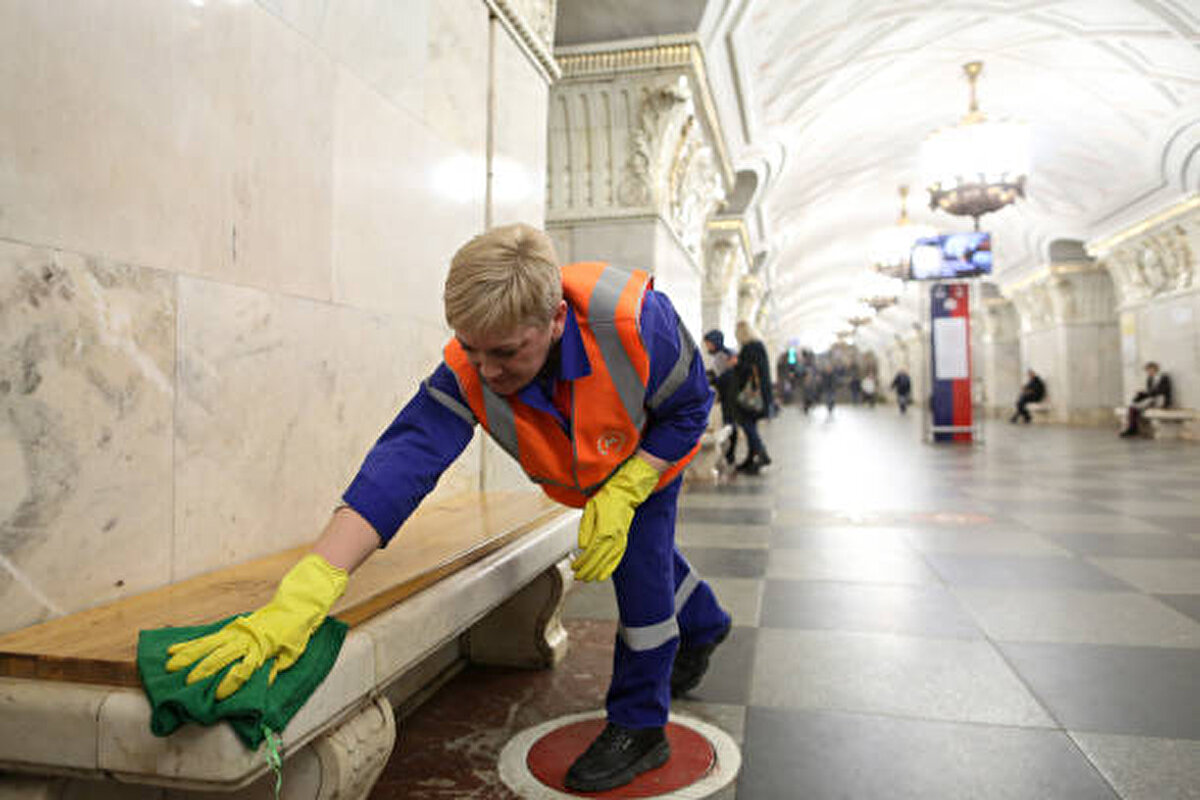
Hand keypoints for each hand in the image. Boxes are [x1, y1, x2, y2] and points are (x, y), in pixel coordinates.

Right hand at [165, 554, 347, 699]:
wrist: (294, 608)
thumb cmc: (294, 636)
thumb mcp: (291, 655)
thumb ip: (275, 668)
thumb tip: (261, 682)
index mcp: (262, 649)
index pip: (243, 669)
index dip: (230, 683)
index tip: (217, 696)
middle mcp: (245, 640)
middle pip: (221, 656)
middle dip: (203, 670)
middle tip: (186, 684)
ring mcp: (235, 632)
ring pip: (208, 645)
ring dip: (188, 656)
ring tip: (170, 667)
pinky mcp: (230, 628)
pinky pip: (207, 637)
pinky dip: (189, 644)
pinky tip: (173, 650)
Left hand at [572, 455, 660, 581]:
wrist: (625, 493)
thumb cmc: (606, 498)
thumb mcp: (590, 509)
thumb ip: (585, 528)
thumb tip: (582, 546)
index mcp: (604, 529)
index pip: (590, 552)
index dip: (582, 562)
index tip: (574, 567)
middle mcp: (614, 537)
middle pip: (598, 560)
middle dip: (587, 570)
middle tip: (578, 577)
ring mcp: (621, 539)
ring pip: (608, 561)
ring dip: (597, 572)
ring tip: (589, 579)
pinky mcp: (624, 539)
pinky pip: (618, 557)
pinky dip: (611, 567)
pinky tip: (605, 574)